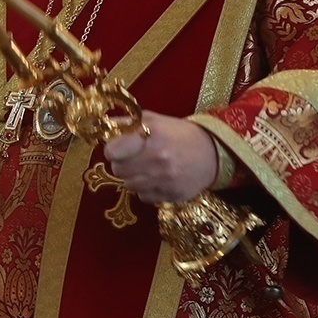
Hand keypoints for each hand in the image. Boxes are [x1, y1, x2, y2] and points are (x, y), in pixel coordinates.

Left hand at [103, 112, 218, 205]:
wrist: (214, 153)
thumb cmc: (179, 134)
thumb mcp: (155, 120)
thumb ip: (127, 123)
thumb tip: (104, 125)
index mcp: (152, 135)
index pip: (112, 151)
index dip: (113, 149)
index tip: (119, 148)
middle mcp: (158, 158)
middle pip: (118, 170)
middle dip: (121, 164)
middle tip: (133, 159)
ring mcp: (166, 179)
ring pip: (129, 186)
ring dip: (133, 178)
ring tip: (146, 169)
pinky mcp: (173, 195)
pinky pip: (144, 197)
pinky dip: (146, 190)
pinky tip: (157, 180)